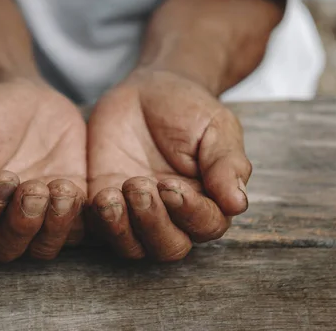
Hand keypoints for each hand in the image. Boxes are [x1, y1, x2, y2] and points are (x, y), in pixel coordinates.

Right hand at [0, 77, 86, 261]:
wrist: (28, 98)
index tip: (3, 177)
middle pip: (5, 247)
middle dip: (21, 224)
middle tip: (33, 187)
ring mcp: (37, 218)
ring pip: (42, 248)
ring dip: (54, 226)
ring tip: (60, 188)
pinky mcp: (69, 209)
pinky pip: (78, 230)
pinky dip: (79, 218)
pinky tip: (77, 189)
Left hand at [87, 69, 250, 260]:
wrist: (148, 89)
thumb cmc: (189, 108)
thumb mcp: (216, 126)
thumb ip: (227, 163)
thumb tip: (238, 203)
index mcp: (208, 200)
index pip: (206, 225)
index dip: (190, 212)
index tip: (171, 184)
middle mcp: (173, 215)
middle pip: (169, 247)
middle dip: (153, 224)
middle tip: (140, 186)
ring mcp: (136, 212)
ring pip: (133, 246)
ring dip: (122, 227)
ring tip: (114, 194)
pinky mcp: (105, 201)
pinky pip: (99, 227)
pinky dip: (97, 220)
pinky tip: (98, 196)